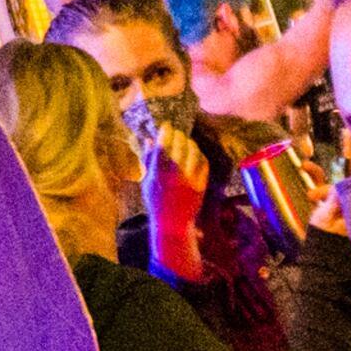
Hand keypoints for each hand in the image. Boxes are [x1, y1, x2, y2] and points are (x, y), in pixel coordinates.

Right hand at [132, 109, 211, 280]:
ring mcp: (189, 182)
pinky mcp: (201, 186)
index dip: (165, 133)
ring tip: (186, 141)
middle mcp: (174, 178)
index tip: (166, 126)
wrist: (173, 225)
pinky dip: (199, 155)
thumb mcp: (147, 183)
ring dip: (190, 143)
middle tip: (177, 131)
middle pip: (179, 147)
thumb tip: (149, 139)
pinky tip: (195, 153)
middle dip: (178, 135)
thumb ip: (148, 161)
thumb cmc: (156, 202)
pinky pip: (203, 164)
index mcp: (157, 176)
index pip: (162, 148)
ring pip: (193, 153)